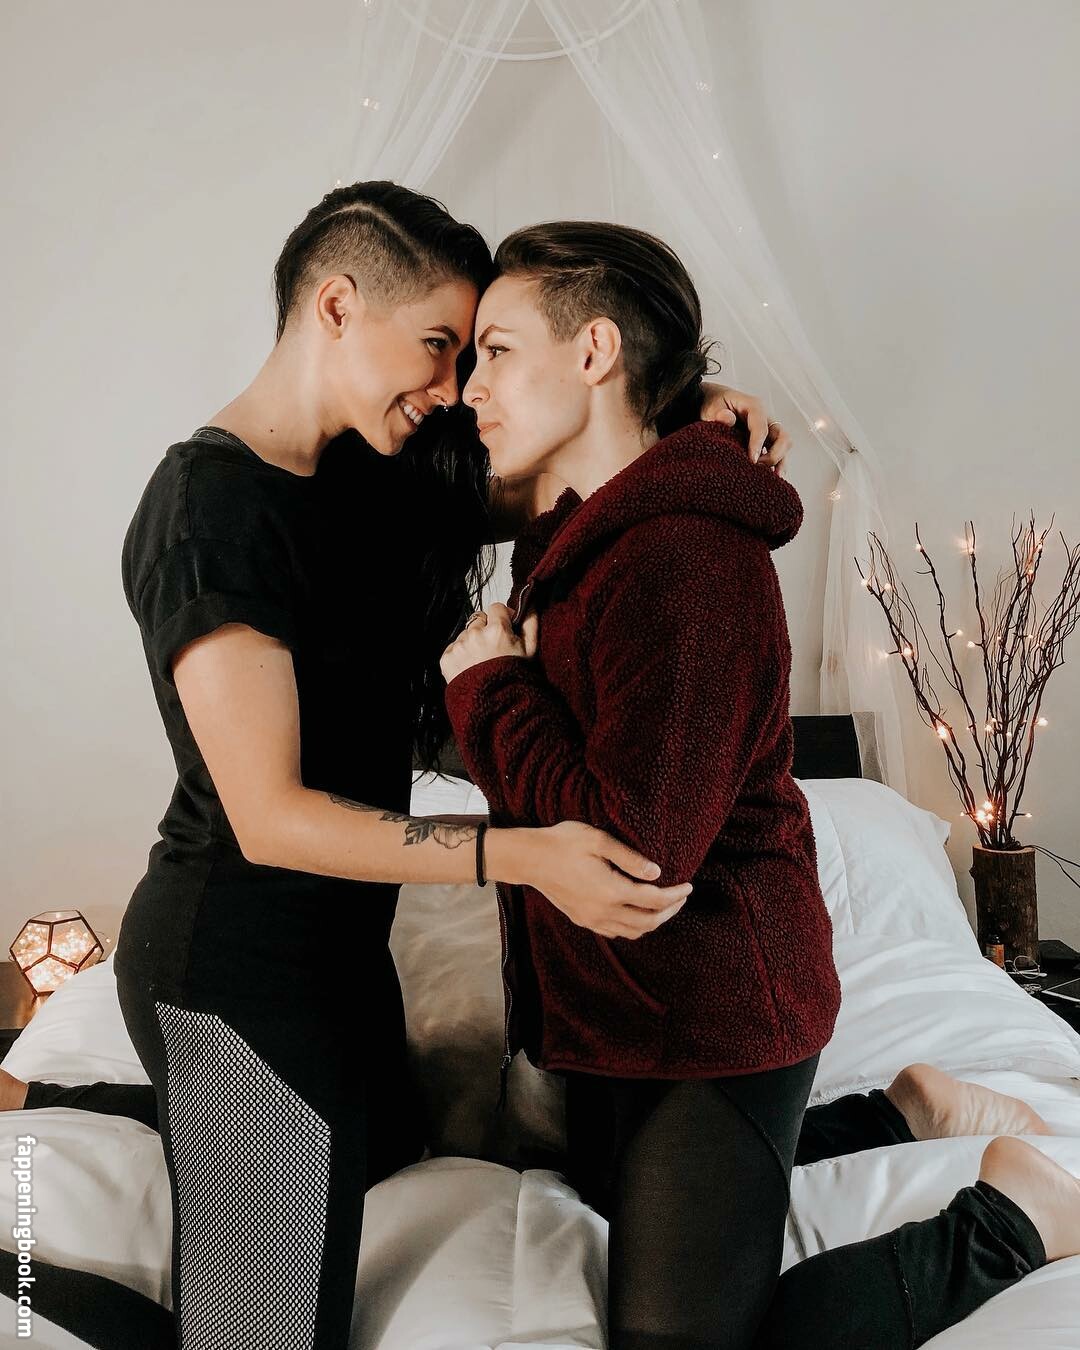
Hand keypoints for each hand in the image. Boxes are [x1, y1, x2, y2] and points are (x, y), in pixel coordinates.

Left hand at [440, 603, 538, 683]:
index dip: (502, 617)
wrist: (494, 705)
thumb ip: (530, 623)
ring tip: (482, 661)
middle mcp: (475, 635)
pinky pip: (454, 647)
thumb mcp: (530, 651)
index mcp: (497, 630)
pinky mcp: (447, 658)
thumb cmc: (514, 678)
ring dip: (473, 642)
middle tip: (494, 648)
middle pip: (479, 619)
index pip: (496, 607)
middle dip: (486, 629)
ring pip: (466, 633)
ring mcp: (459, 646)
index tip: (504, 628)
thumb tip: (529, 604)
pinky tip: (471, 666)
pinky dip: (461, 654)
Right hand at [525, 820, 692, 939]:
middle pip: (648, 922)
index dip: (676, 895)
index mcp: (611, 891)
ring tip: (665, 905)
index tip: (689, 886)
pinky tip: (637, 912)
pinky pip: (616, 932)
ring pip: (633, 932)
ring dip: (653, 921)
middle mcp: (603, 912)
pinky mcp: (583, 920)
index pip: (654, 900)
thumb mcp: (598, 840)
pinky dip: (634, 926)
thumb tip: (656, 872)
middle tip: (682, 897)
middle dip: (670, 911)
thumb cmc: (563, 843)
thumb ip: (630, 857)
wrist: (529, 858)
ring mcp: (592, 919)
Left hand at [699, 381, 792, 476]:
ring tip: (771, 478)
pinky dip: (776, 465)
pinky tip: (770, 478)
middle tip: (757, 467)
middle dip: (774, 454)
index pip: (761, 426)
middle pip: (782, 436)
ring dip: (779, 462)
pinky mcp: (766, 442)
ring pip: (784, 446)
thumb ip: (718, 413)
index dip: (758, 443)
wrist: (714, 405)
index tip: (752, 460)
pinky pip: (777, 453)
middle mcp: (766, 418)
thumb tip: (727, 418)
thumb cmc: (714, 405)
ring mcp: (768, 431)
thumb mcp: (712, 407)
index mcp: (754, 406)